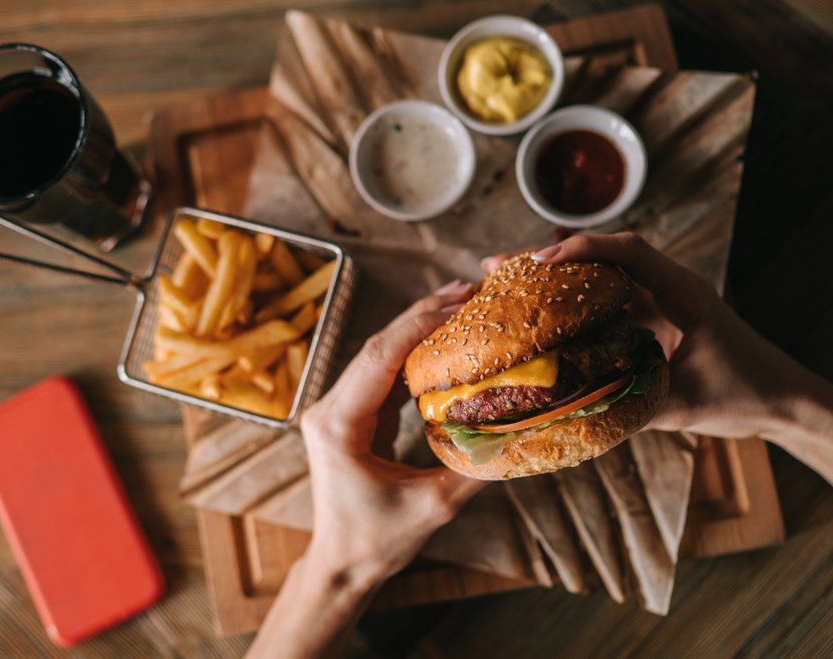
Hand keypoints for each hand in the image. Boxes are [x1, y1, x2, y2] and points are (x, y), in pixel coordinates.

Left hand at [300, 281, 485, 585]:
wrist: (341, 564)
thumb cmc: (377, 542)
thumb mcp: (433, 506)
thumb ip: (474, 467)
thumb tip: (521, 434)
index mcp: (338, 424)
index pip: (380, 358)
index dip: (420, 325)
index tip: (460, 301)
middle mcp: (330, 408)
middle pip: (378, 347)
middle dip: (423, 315)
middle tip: (468, 289)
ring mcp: (338, 409)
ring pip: (380, 355)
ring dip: (419, 330)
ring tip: (462, 304)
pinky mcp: (351, 416)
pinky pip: (384, 376)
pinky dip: (414, 356)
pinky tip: (445, 341)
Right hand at [484, 234, 832, 461]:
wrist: (782, 399)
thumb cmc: (745, 393)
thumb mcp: (686, 403)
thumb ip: (634, 403)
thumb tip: (572, 412)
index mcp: (682, 292)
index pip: (628, 253)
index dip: (583, 249)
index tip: (540, 261)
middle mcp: (666, 288)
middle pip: (601, 256)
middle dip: (548, 257)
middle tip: (496, 266)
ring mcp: (657, 302)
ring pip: (598, 277)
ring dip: (553, 277)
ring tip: (504, 282)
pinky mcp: (650, 320)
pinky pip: (603, 302)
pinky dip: (568, 301)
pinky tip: (536, 312)